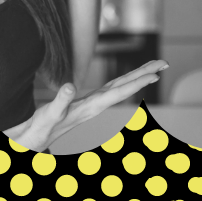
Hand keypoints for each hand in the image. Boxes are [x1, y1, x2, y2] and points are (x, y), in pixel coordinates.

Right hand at [2, 59, 167, 151]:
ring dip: (138, 76)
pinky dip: (124, 80)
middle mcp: (97, 104)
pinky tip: (129, 78)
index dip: (137, 82)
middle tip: (164, 63)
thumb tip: (70, 86)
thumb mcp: (49, 114)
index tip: (154, 74)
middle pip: (126, 86)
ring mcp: (94, 103)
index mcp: (91, 106)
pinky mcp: (89, 101)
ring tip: (154, 67)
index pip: (119, 92)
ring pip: (121, 86)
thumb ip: (60, 101)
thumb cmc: (42, 127)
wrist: (37, 137)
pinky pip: (112, 88)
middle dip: (145, 74)